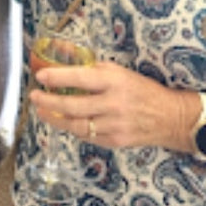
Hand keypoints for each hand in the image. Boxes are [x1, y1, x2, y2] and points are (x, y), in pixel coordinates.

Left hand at [30, 60, 201, 153]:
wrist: (170, 117)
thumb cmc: (142, 89)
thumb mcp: (120, 72)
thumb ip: (94, 70)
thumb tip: (67, 64)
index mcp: (114, 81)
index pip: (80, 78)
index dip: (57, 77)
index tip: (41, 76)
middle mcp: (113, 104)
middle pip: (73, 105)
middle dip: (48, 101)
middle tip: (34, 97)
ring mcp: (114, 125)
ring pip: (76, 125)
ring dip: (55, 119)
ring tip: (41, 111)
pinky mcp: (115, 141)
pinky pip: (87, 136)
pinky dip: (73, 129)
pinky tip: (63, 122)